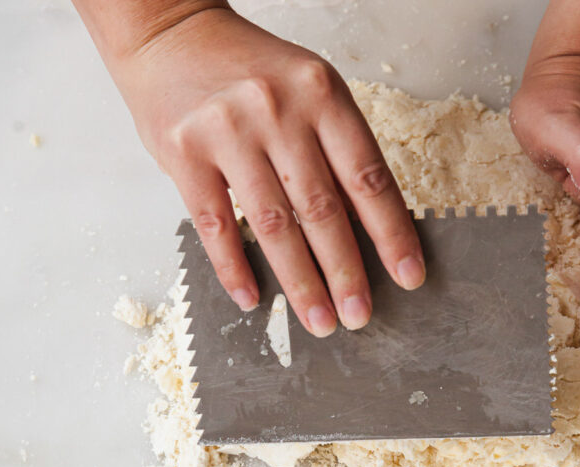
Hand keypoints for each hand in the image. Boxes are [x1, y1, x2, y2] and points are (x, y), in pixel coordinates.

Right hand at [113, 6, 424, 335]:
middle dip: (346, 272)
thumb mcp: (308, 90)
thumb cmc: (248, 70)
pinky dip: (234, 267)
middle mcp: (278, 111)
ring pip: (273, 225)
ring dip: (300, 282)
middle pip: (322, 209)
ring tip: (319, 321)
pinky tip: (252, 299)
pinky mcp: (184, 152)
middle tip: (359, 316)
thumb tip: (367, 229)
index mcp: (322, 95)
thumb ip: (335, 150)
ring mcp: (228, 131)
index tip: (408, 276)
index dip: (392, 233)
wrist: (171, 31)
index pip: (368, 177)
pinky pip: (215, 224)